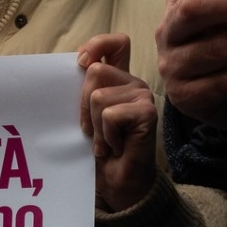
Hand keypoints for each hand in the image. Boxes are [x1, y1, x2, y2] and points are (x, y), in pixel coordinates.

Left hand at [77, 35, 158, 212]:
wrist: (117, 183)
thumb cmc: (100, 150)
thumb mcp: (86, 114)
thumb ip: (85, 88)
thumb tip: (78, 62)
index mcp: (119, 79)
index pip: (115, 43)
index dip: (97, 44)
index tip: (80, 62)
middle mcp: (133, 83)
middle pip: (95, 71)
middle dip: (84, 105)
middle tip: (93, 130)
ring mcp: (142, 96)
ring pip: (98, 97)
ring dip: (95, 126)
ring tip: (107, 141)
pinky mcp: (147, 112)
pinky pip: (110, 115)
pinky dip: (106, 136)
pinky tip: (118, 146)